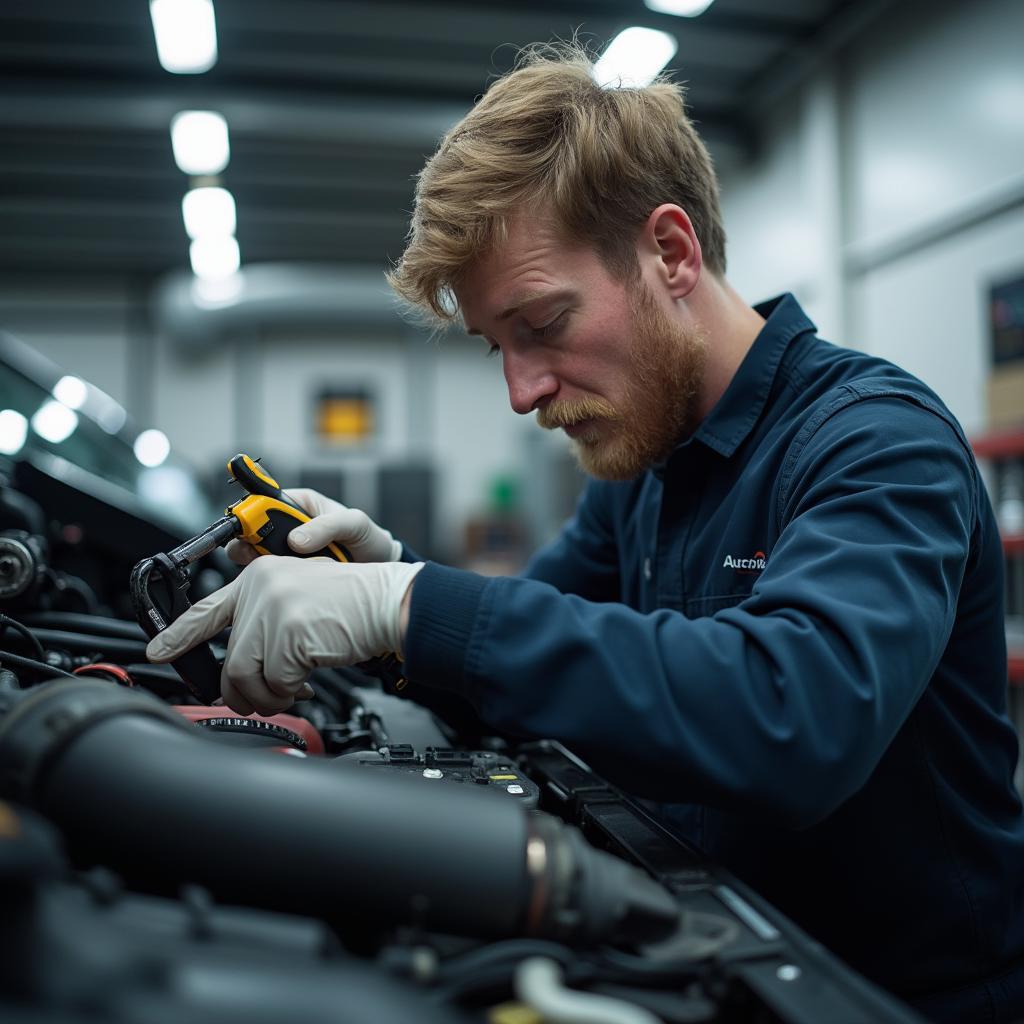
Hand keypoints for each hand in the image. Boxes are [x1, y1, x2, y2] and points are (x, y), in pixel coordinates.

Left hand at [146, 556, 423, 716]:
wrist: (386, 601)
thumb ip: (265, 621)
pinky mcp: (289, 633)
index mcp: (259, 577)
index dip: (178, 635)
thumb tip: (239, 667)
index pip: (206, 610)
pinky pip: (275, 682)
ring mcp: (274, 609)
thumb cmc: (350, 604)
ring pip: (246, 674)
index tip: (157, 651)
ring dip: (267, 696)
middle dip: (243, 690)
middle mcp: (261, 588)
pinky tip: (305, 684)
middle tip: (256, 701)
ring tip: (287, 692)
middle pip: (230, 659)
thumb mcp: (299, 600)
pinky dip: (289, 692)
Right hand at [226, 488, 401, 565]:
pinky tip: (288, 586)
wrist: (379, 566)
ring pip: (257, 557)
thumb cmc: (368, 537)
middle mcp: (287, 525)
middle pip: (251, 533)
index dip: (251, 515)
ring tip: (281, 574)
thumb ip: (327, 526)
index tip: (250, 531)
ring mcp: (287, 550)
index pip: (262, 502)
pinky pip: (272, 576)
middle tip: (259, 558)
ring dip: (263, 567)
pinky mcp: (290, 571)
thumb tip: (295, 539)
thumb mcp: (354, 524)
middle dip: (249, 545)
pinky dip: (275, 581)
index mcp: (298, 503)